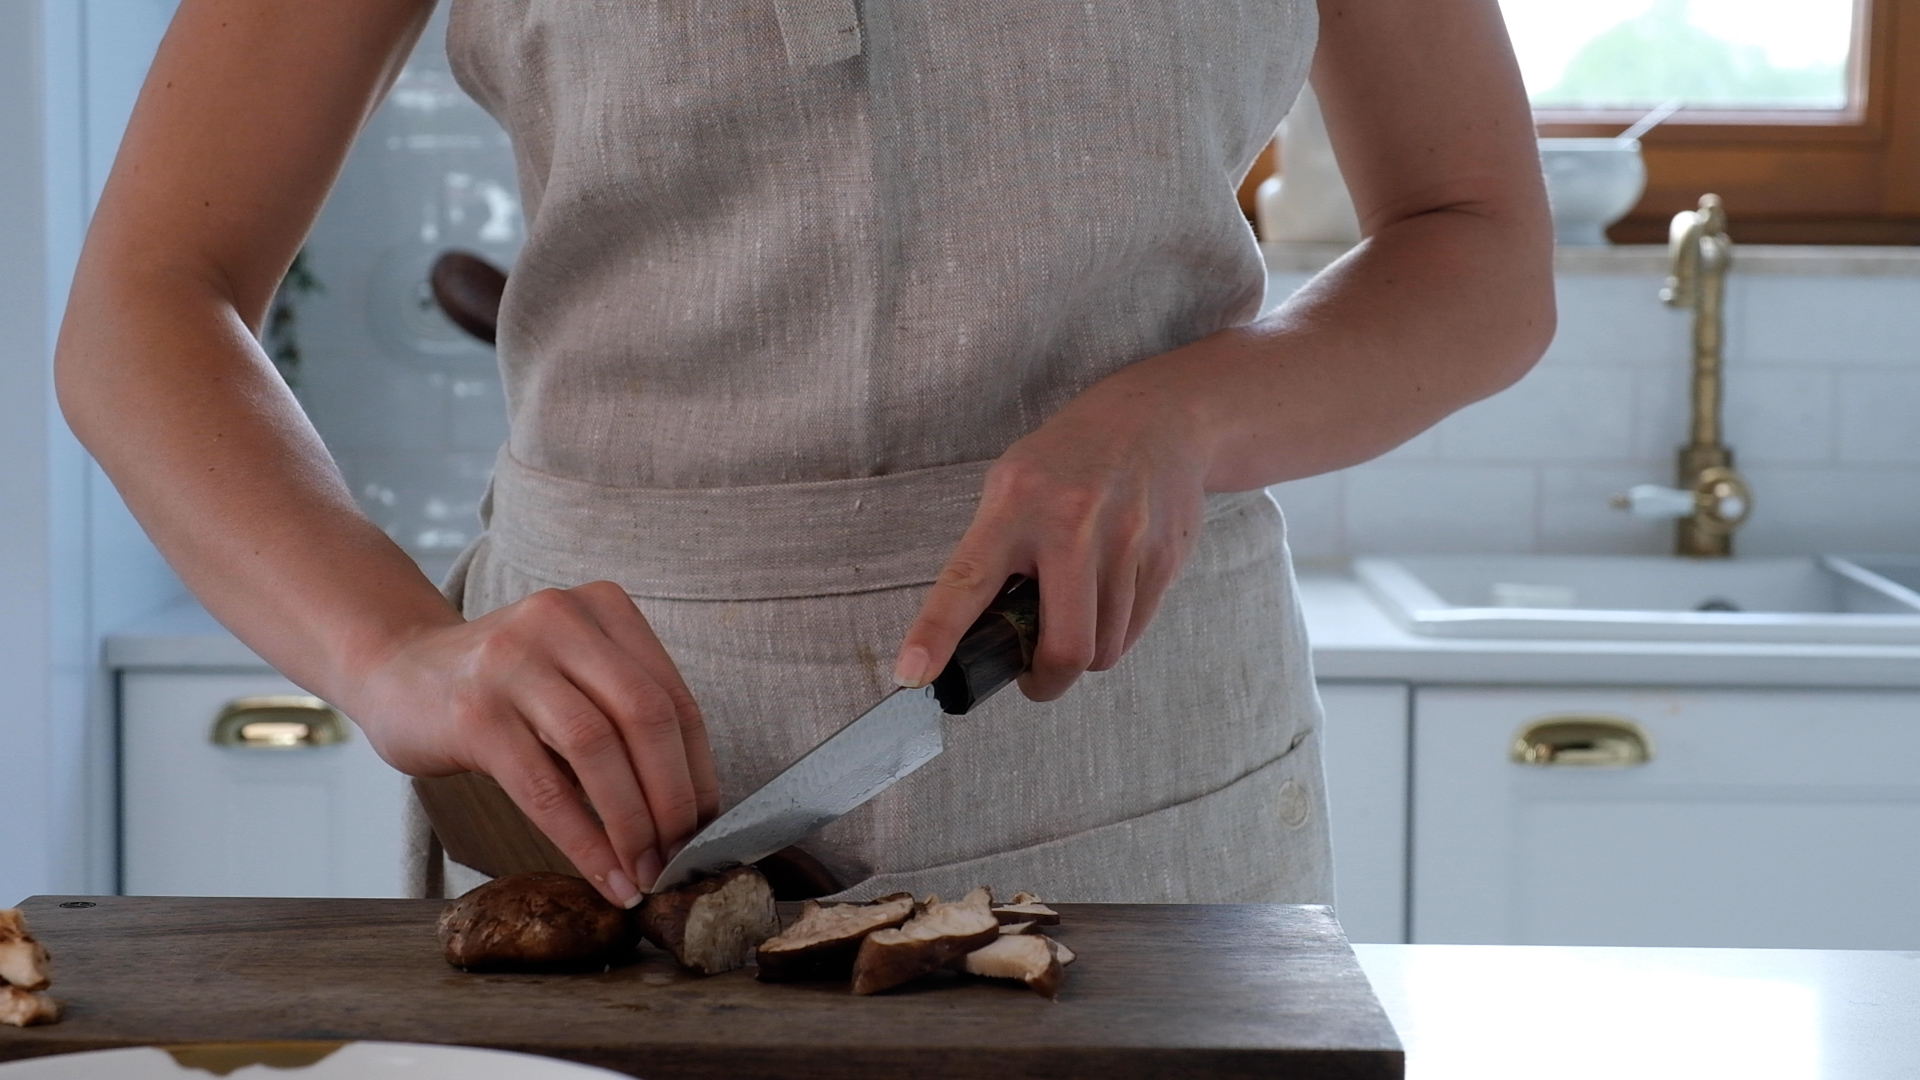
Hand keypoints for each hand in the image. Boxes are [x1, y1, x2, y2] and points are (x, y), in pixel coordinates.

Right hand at [343, 582, 719, 906]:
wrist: (396, 672)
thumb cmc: (502, 688)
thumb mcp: (571, 677)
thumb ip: (624, 717)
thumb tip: (689, 811)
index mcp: (603, 608)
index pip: (675, 698)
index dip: (699, 771)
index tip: (708, 827)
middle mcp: (562, 621)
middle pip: (647, 717)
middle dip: (674, 798)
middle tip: (683, 856)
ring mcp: (514, 662)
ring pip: (600, 749)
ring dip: (633, 824)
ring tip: (645, 871)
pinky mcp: (475, 712)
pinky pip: (545, 788)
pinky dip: (585, 840)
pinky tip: (604, 874)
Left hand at [894, 360, 1213, 700]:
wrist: (1158, 418)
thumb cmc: (1071, 459)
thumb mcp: (1013, 486)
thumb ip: (994, 553)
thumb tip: (978, 635)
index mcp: (1016, 504)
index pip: (967, 580)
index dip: (936, 633)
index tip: (914, 673)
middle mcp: (1073, 524)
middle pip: (1065, 647)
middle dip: (1046, 681)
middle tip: (1034, 678)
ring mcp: (1127, 542)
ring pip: (1105, 649)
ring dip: (1084, 654)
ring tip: (1075, 616)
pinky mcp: (1165, 557)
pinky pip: (1135, 632)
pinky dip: (1115, 634)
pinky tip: (1108, 596)